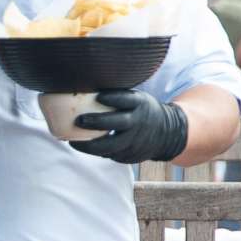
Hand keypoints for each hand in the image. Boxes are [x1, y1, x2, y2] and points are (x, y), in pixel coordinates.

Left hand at [71, 89, 192, 163]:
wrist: (167, 133)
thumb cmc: (139, 111)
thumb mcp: (137, 100)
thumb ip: (117, 96)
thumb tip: (84, 85)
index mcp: (140, 104)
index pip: (128, 100)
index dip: (114, 98)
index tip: (98, 96)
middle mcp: (139, 122)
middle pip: (119, 122)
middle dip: (98, 122)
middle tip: (79, 120)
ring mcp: (136, 141)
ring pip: (112, 145)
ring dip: (91, 145)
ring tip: (74, 142)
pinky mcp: (131, 155)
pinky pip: (111, 155)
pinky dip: (97, 152)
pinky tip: (84, 148)